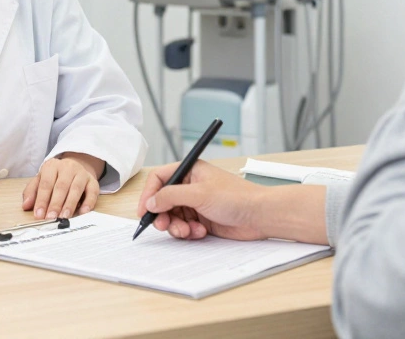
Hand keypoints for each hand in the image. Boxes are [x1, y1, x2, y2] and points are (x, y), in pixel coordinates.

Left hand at [22, 152, 103, 219]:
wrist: (75, 166)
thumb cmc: (55, 177)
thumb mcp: (40, 180)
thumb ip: (31, 192)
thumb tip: (26, 206)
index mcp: (52, 166)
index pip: (46, 184)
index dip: (42, 200)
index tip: (39, 214)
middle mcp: (68, 167)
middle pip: (61, 186)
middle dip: (55, 204)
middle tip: (51, 217)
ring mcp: (82, 173)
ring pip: (76, 189)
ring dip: (70, 204)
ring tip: (64, 217)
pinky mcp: (93, 181)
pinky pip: (92, 192)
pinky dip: (88, 203)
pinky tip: (83, 212)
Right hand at [135, 160, 272, 240]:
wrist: (260, 216)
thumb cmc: (237, 197)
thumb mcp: (199, 193)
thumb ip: (171, 196)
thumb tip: (151, 202)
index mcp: (190, 171)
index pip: (159, 179)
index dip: (149, 194)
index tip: (144, 210)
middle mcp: (191, 186)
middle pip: (163, 201)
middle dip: (163, 215)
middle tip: (164, 226)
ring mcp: (196, 204)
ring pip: (173, 217)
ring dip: (177, 227)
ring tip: (188, 231)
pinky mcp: (202, 220)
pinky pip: (184, 228)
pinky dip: (189, 232)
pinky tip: (201, 232)